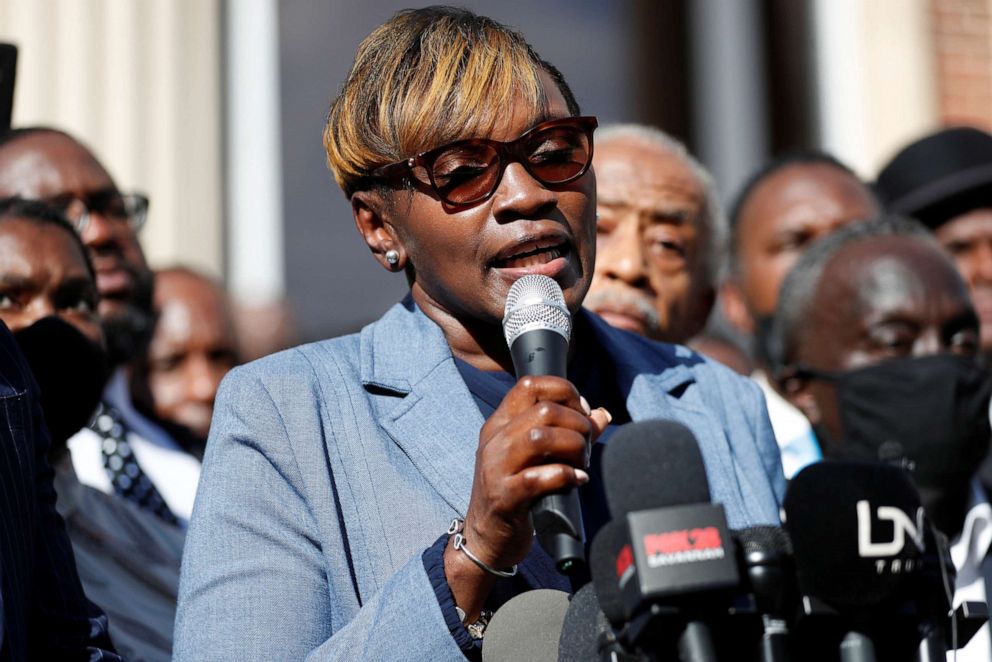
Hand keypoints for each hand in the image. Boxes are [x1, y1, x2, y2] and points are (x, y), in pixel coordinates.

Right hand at [444, 375, 609, 617]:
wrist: (485, 538)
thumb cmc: (515, 493)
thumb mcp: (535, 457)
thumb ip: (568, 432)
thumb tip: (601, 414)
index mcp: (500, 424)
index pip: (530, 384)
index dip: (564, 391)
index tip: (582, 412)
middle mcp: (495, 440)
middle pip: (543, 410)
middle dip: (577, 424)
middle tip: (586, 445)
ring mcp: (496, 468)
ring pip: (539, 437)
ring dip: (572, 447)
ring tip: (582, 462)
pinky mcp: (504, 497)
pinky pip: (539, 478)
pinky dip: (566, 476)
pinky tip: (577, 480)